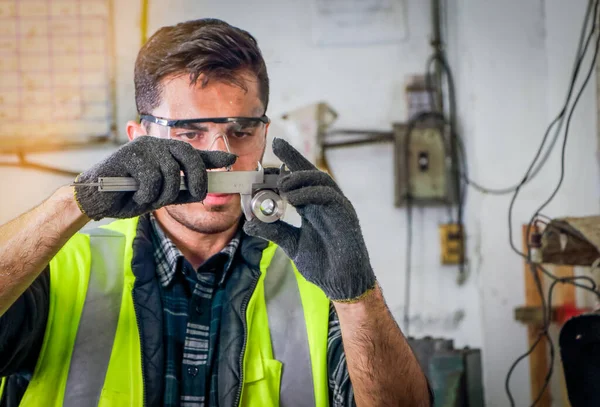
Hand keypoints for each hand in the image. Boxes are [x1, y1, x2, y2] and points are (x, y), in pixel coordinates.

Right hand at [74, 136, 235, 219]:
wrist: (97, 201)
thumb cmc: (129, 195)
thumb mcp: (161, 195)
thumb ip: (182, 190)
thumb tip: (205, 189)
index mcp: (164, 153)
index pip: (193, 152)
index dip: (213, 156)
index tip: (232, 159)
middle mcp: (155, 144)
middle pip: (188, 156)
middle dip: (197, 178)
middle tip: (197, 195)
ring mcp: (141, 147)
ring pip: (170, 172)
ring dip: (163, 194)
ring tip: (148, 198)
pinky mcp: (127, 155)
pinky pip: (151, 178)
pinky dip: (147, 194)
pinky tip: (136, 196)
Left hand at [244, 138, 375, 301]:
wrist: (341, 283)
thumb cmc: (323, 265)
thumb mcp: (292, 244)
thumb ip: (273, 231)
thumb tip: (249, 223)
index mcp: (313, 207)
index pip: (300, 179)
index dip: (289, 160)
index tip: (274, 145)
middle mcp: (325, 203)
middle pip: (310, 172)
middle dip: (294, 157)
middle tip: (276, 150)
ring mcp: (337, 206)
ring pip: (320, 179)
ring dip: (299, 177)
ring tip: (281, 185)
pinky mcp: (345, 214)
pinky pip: (328, 195)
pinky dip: (309, 193)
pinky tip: (293, 197)